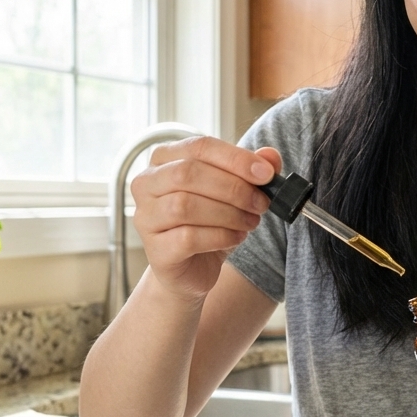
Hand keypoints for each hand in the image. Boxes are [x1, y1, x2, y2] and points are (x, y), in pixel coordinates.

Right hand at [131, 138, 281, 303]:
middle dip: (233, 188)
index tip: (266, 174)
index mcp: (165, 158)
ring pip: (185, 205)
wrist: (192, 269)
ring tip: (250, 221)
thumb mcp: (235, 194)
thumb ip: (252, 172)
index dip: (235, 158)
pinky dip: (220, 236)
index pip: (199, 146)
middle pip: (188, 173)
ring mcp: (146, 217)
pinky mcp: (155, 249)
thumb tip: (271, 157)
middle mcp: (146, 183)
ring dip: (228, 213)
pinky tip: (236, 237)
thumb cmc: (210, 224)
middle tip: (261, 202)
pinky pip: (188, 237)